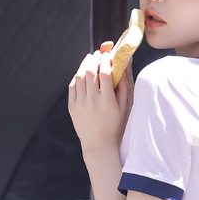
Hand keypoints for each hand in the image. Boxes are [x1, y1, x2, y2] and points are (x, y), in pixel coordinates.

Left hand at [68, 42, 133, 161]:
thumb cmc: (116, 125)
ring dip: (85, 64)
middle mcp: (92, 101)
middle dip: (94, 59)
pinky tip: (83, 74)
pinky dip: (78, 76)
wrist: (99, 145)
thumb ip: (125, 83)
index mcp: (107, 101)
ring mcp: (80, 104)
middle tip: (98, 54)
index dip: (106, 60)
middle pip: (90, 71)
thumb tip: (126, 62)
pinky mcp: (72, 107)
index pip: (104, 72)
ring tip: (90, 60)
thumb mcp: (125, 106)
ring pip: (79, 76)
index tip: (108, 55)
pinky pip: (73, 85)